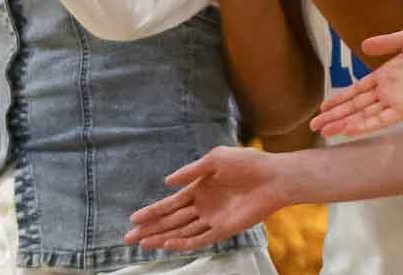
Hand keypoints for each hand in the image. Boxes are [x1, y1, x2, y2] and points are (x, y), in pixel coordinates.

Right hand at [125, 146, 293, 251]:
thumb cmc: (247, 163)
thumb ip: (190, 171)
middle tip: (129, 238)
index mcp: (199, 188)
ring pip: (181, 232)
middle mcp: (203, 206)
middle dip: (150, 229)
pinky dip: (184, 243)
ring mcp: (212, 218)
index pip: (170, 204)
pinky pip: (200, 239)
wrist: (273, 177)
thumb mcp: (216, 159)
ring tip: (143, 243)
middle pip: (171, 221)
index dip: (152, 212)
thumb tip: (167, 182)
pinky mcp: (224, 229)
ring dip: (162, 238)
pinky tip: (168, 244)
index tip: (133, 220)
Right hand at [310, 28, 402, 137]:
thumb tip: (364, 45)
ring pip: (364, 115)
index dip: (340, 98)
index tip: (323, 106)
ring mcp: (396, 100)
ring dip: (344, 123)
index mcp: (386, 75)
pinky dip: (365, 125)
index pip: (357, 90)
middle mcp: (388, 91)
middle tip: (314, 125)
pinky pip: (381, 119)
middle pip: (355, 105)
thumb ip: (385, 43)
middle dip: (335, 115)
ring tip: (326, 131)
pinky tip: (349, 130)